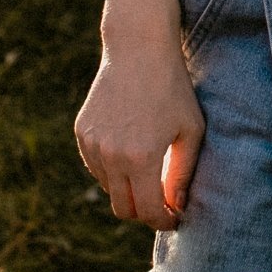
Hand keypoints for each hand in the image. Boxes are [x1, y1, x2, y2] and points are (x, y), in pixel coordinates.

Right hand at [74, 21, 204, 228]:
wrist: (137, 50)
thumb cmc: (172, 89)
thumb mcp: (190, 131)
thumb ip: (182, 174)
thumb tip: (174, 207)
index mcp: (141, 158)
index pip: (148, 211)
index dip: (163, 221)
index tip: (174, 218)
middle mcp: (111, 156)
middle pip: (123, 208)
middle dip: (144, 213)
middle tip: (161, 203)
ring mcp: (92, 144)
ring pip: (108, 188)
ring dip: (128, 189)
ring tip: (149, 171)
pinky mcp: (81, 133)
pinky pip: (96, 167)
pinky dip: (112, 170)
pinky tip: (131, 150)